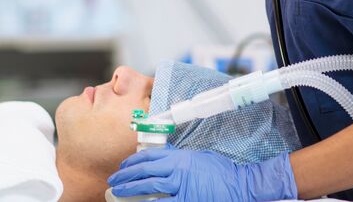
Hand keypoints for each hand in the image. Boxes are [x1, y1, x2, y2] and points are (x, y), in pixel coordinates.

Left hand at [107, 146, 296, 201]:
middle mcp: (177, 170)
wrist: (238, 185)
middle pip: (144, 171)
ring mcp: (181, 187)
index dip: (133, 162)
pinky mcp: (186, 201)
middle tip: (114, 180)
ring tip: (118, 192)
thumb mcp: (197, 158)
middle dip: (126, 176)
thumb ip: (179, 157)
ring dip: (130, 189)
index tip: (124, 166)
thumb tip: (165, 155)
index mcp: (179, 157)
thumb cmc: (220, 172)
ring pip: (149, 188)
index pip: (149, 157)